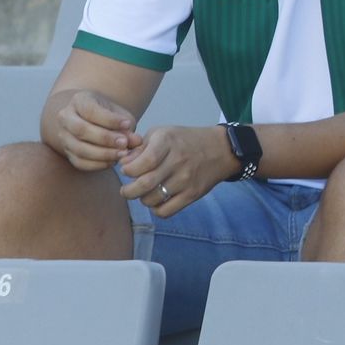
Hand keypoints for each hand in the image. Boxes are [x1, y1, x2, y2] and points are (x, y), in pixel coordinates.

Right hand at [50, 90, 142, 171]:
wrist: (96, 122)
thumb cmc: (112, 116)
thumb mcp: (121, 116)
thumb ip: (128, 127)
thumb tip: (137, 141)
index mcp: (79, 101)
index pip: (91, 110)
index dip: (110, 120)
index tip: (128, 124)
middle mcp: (66, 117)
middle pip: (81, 130)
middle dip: (105, 138)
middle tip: (124, 144)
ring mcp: (63, 136)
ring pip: (79, 148)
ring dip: (102, 154)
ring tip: (122, 154)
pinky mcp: (67, 153)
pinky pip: (79, 162)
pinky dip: (97, 164)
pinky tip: (112, 162)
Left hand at [118, 124, 235, 216]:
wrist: (221, 149)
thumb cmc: (185, 140)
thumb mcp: (162, 133)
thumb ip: (140, 148)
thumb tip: (123, 164)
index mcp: (167, 141)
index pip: (142, 162)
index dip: (128, 170)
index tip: (127, 170)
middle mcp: (177, 160)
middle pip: (144, 184)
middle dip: (128, 191)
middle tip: (126, 190)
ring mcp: (186, 179)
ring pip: (152, 200)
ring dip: (142, 199)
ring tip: (144, 193)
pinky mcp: (192, 194)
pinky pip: (165, 211)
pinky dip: (156, 209)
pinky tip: (157, 200)